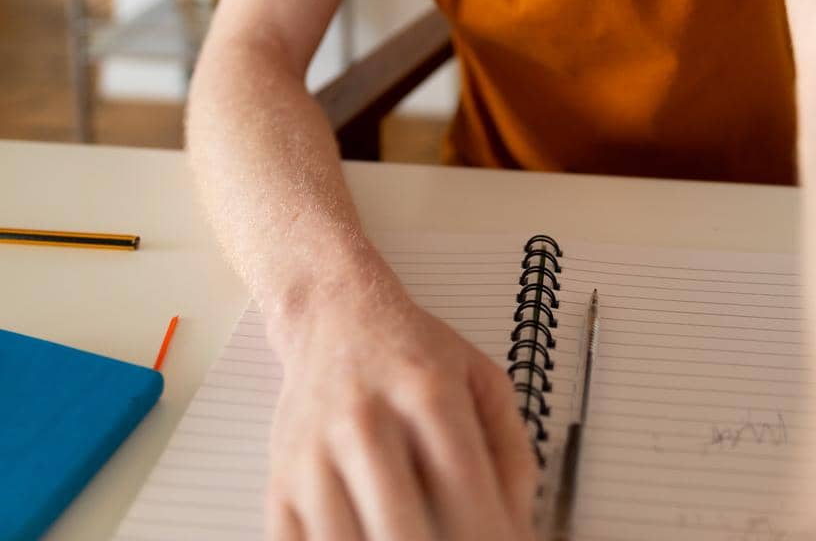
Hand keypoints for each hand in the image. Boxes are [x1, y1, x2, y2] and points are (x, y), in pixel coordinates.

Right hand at [265, 272, 540, 539]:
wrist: (335, 312)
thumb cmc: (411, 351)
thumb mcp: (481, 379)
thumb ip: (511, 453)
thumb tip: (519, 528)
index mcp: (427, 392)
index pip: (464, 487)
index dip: (488, 534)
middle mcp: (366, 422)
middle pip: (404, 530)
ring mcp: (314, 455)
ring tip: (414, 535)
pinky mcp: (279, 482)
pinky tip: (365, 535)